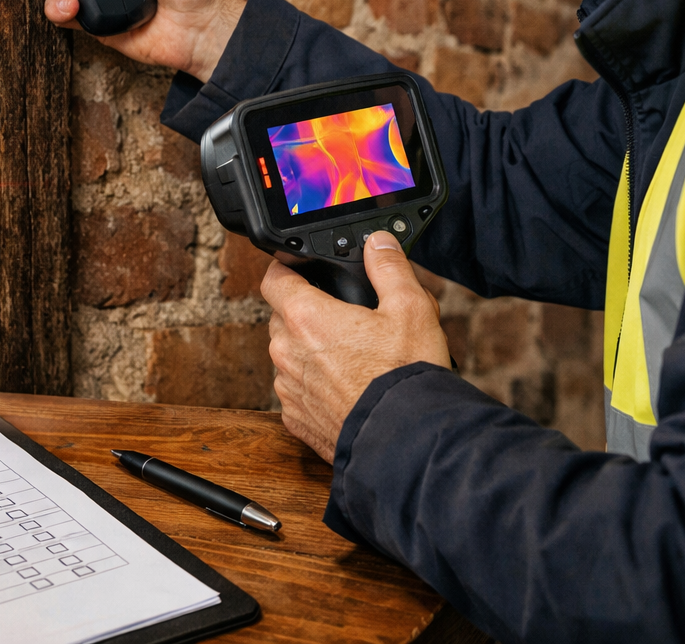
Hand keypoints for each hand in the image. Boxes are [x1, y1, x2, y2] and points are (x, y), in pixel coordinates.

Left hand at [264, 232, 451, 460]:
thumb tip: (378, 243)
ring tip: (351, 357)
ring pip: (289, 355)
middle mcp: (286, 352)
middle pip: (282, 317)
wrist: (405, 442)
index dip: (286, 268)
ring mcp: (288, 389)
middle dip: (306, 313)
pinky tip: (346, 388)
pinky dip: (314, 386)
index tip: (301, 270)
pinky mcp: (296, 419)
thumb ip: (389, 268)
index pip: (273, 278)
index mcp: (306, 317)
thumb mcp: (411, 308)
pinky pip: (297, 391)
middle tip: (343, 317)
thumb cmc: (405, 376)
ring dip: (309, 351)